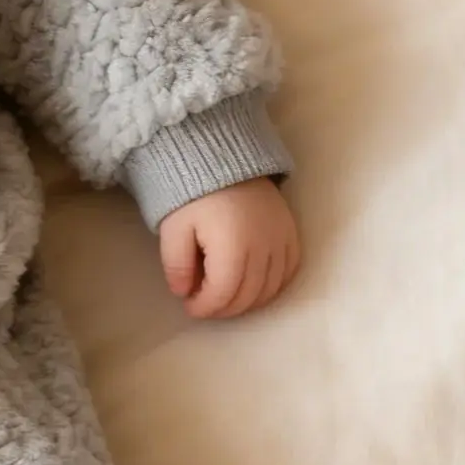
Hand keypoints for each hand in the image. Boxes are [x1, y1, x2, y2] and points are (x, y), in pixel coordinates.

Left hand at [158, 177, 299, 318]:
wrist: (221, 156)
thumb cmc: (192, 193)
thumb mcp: (173, 228)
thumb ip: (177, 265)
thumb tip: (183, 293)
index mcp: (232, 247)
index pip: (223, 294)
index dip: (205, 307)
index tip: (189, 306)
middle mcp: (263, 246)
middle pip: (248, 295)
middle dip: (224, 308)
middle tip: (204, 305)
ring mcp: (282, 239)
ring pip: (272, 288)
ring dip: (248, 301)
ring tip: (225, 297)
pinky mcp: (291, 231)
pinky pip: (290, 269)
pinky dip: (273, 285)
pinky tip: (254, 285)